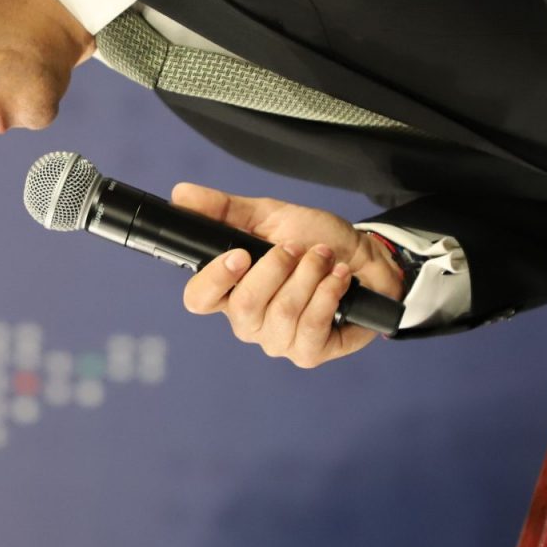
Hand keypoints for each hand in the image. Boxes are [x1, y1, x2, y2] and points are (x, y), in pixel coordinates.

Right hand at [172, 183, 406, 367]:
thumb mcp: (270, 215)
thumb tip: (181, 194)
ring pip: (282, 314)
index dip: (214, 279)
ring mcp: (277, 341)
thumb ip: (225, 209)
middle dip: (278, 267)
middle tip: (299, 247)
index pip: (199, 299)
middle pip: (245, 306)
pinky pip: (312, 326)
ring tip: (325, 258)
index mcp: (230, 290)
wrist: (365, 257)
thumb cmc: (314, 239)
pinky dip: (329, 293)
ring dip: (310, 275)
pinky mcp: (309, 352)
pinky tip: (339, 278)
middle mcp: (248, 322)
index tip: (240, 254)